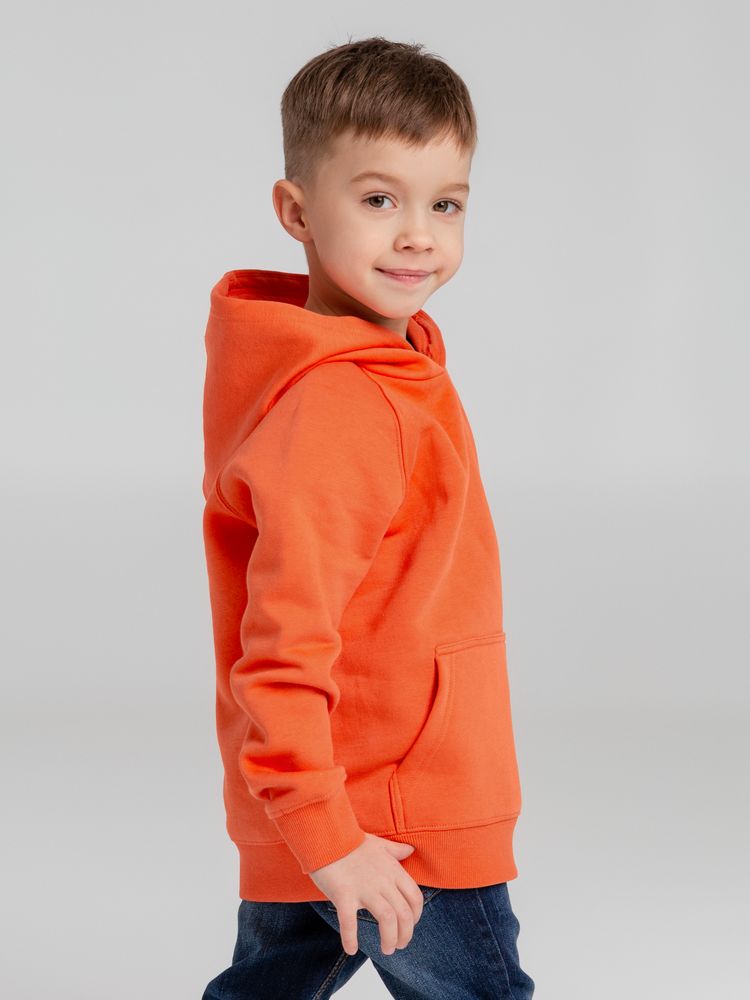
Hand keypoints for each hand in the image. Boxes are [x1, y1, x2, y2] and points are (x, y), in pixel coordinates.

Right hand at [309, 832, 422, 955]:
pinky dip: (351, 939)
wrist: (326, 836)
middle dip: (405, 934)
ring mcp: (364, 888)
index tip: (409, 926)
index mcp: (393, 870)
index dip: (416, 916)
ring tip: (387, 950)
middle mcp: (383, 881)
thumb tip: (410, 850)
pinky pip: (350, 923)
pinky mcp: (344, 895)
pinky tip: (351, 949)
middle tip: (399, 945)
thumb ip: (396, 850)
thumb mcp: (379, 844)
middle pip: (404, 914)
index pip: (415, 897)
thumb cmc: (352, 841)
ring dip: (390, 939)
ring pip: (387, 920)